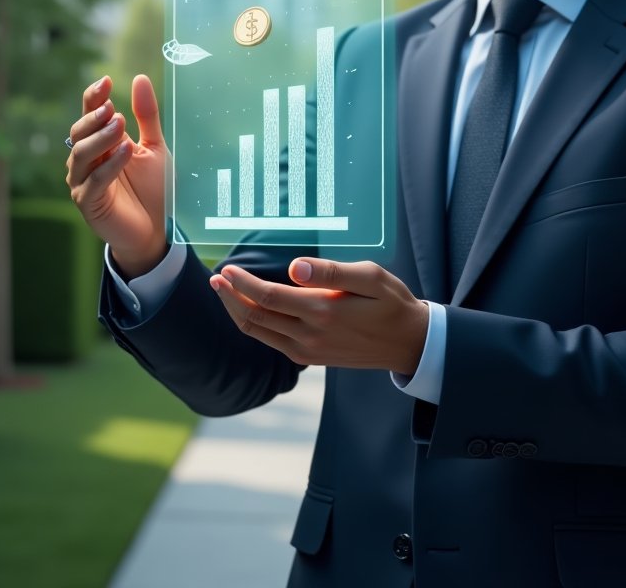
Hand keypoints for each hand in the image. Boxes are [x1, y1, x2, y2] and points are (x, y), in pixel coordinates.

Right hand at [66, 74, 168, 276]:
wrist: (156, 229)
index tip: (106, 81)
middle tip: (112, 109)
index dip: (93, 98)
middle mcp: (86, 160)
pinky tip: (125, 151)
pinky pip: (95, 181)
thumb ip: (146, 116)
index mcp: (99, 143)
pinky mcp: (89, 203)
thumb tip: (139, 78)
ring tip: (119, 125)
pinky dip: (109, 165)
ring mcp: (83, 182)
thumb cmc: (153, 187)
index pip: (89, 115)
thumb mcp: (154, 146)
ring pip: (82, 155)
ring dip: (101, 138)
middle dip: (94, 118)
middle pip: (79, 133)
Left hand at [210, 259, 428, 373]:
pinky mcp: (311, 357)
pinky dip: (254, 324)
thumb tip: (293, 267)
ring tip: (224, 291)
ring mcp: (308, 350)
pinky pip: (272, 341)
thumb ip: (331, 271)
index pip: (268, 297)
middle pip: (255, 317)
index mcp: (323, 311)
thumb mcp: (371, 277)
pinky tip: (250, 309)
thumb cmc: (392, 302)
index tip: (227, 268)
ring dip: (237, 311)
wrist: (409, 343)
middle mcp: (310, 336)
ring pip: (259, 332)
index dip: (242, 283)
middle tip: (216, 277)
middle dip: (231, 296)